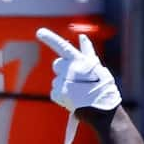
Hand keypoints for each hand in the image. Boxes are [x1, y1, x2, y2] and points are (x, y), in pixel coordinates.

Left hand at [35, 28, 119, 143]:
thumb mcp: (98, 68)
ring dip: (64, 86)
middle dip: (63, 71)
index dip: (50, 38)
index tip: (39, 32)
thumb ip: (88, 52)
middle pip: (57, 65)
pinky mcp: (58, 93)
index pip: (62, 46)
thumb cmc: (103, 89)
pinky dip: (61, 96)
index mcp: (80, 61)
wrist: (103, 111)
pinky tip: (72, 99)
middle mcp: (70, 70)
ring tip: (77, 93)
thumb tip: (82, 36)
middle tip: (75, 81)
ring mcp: (63, 82)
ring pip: (56, 80)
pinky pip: (54, 92)